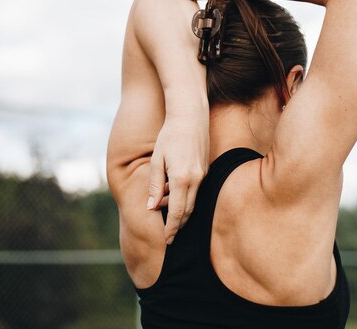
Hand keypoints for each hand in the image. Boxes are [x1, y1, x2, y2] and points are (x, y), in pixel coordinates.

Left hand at [148, 112, 208, 243]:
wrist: (190, 116)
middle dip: (178, 225)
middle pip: (188, 211)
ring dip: (181, 211)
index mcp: (181, 178)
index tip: (167, 240)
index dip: (171, 228)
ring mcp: (203, 175)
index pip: (176, 212)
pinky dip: (185, 198)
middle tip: (169, 237)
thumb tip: (151, 206)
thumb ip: (155, 185)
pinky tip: (173, 195)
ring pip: (193, 201)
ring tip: (166, 214)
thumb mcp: (156, 160)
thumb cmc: (170, 135)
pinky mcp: (206, 170)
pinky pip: (196, 190)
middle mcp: (196, 179)